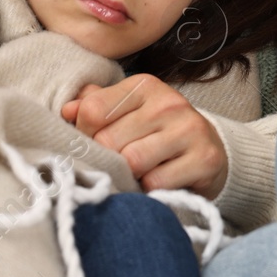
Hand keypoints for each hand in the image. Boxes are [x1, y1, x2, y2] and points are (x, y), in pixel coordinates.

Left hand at [62, 75, 228, 197]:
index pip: (93, 110)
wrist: (209, 151)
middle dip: (106, 159)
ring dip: (128, 175)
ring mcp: (189, 130)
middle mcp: (169, 102)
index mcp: (144, 85)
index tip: (93, 145)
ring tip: (135, 174)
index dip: (83, 135)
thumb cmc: (157, 132)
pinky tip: (155, 183)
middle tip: (115, 165)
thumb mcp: (127, 112)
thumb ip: (95, 107)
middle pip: (109, 140)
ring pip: (132, 161)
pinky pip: (156, 183)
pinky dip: (149, 190)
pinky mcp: (204, 159)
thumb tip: (66, 111)